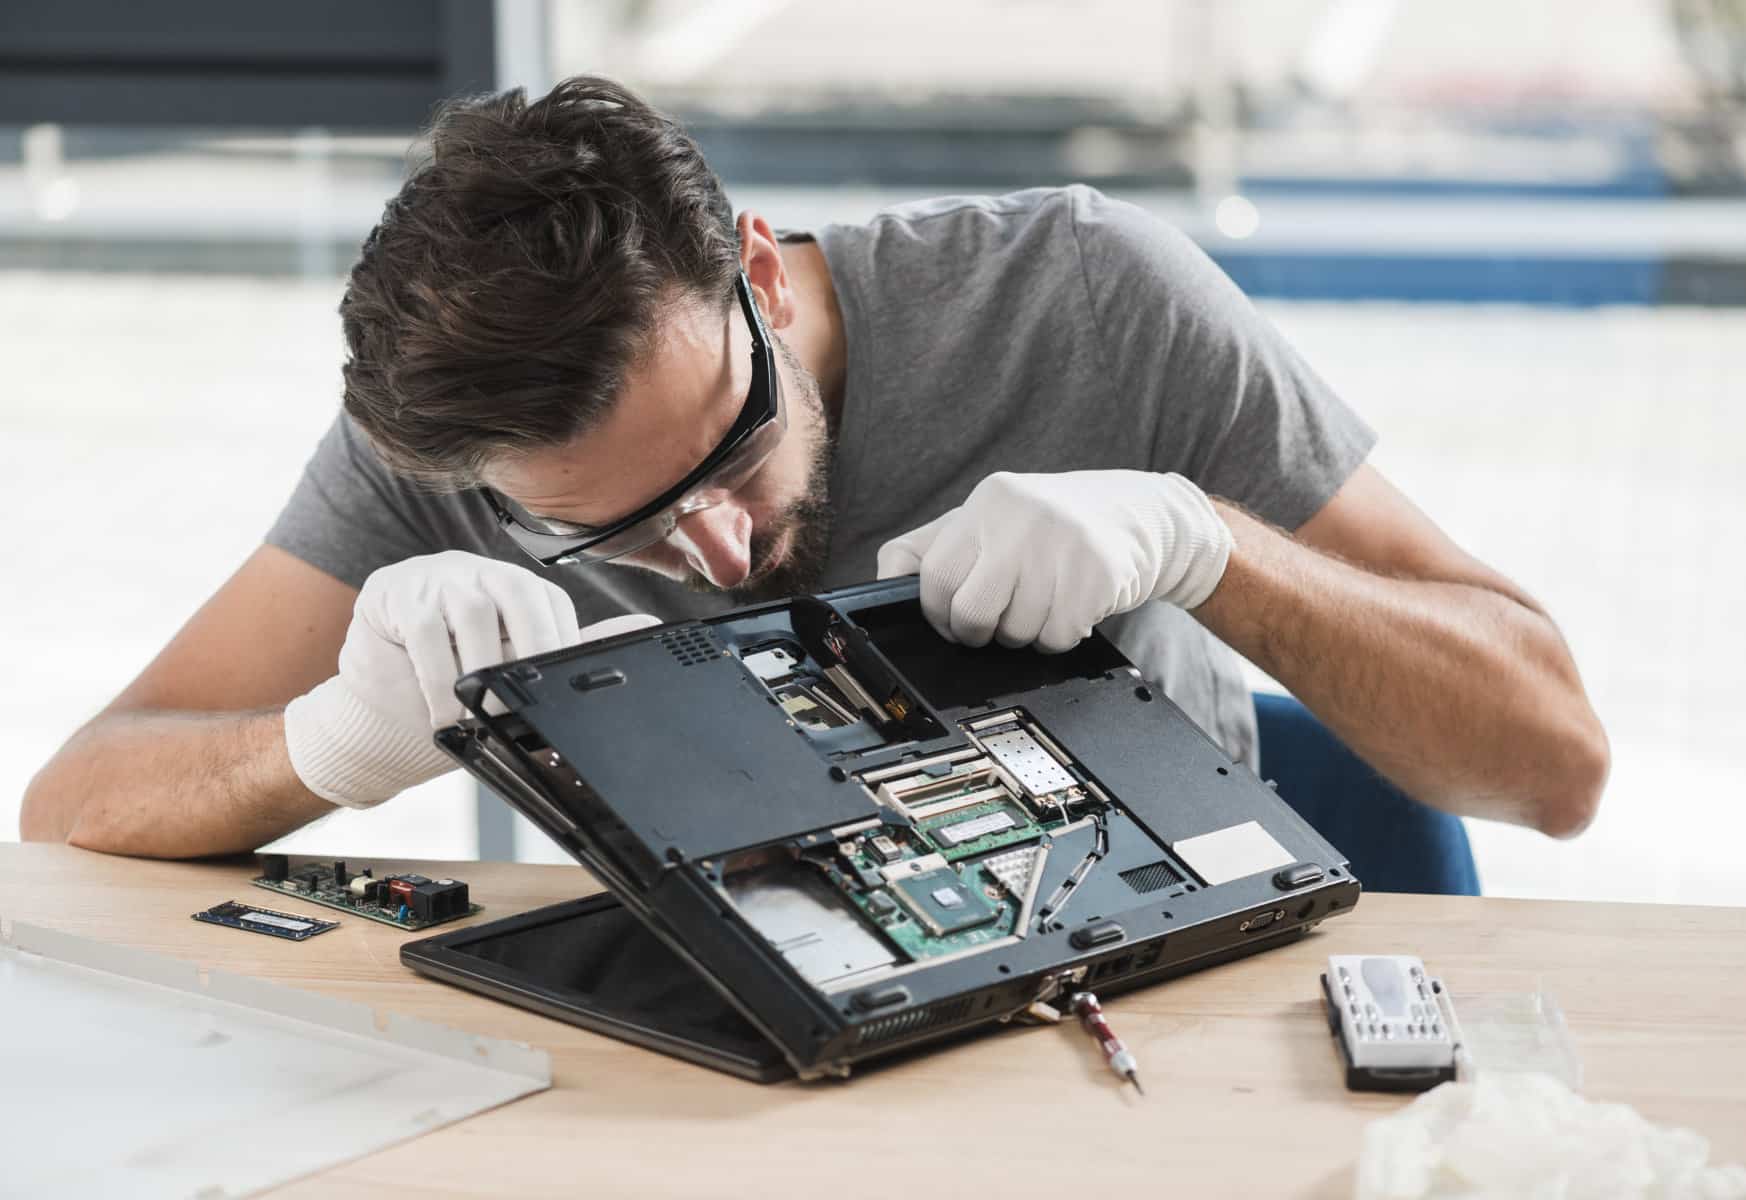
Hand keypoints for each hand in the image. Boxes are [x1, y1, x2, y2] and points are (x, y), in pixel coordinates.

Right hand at [284, 550, 658, 807]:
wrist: (378, 718)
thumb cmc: (451, 694)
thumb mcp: (513, 677)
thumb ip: (570, 649)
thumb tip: (646, 627)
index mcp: (516, 588)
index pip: (552, 605)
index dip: (556, 649)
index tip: (551, 698)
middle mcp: (480, 570)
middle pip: (519, 595)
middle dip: (528, 652)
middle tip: (516, 707)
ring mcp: (435, 575)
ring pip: (472, 611)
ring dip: (477, 671)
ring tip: (473, 716)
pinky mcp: (392, 589)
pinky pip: (422, 627)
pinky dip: (435, 675)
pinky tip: (439, 712)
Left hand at [875, 470, 1231, 652]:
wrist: (1141, 516)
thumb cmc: (1051, 527)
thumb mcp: (989, 520)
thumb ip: (931, 548)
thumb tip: (879, 586)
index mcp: (987, 502)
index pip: (934, 577)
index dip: (938, 613)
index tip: (952, 620)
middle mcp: (1022, 517)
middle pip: (970, 612)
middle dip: (978, 632)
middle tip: (997, 621)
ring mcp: (1063, 545)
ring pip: (1015, 631)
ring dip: (1023, 634)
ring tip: (1041, 603)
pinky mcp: (1098, 575)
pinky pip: (1055, 637)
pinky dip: (1058, 638)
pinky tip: (1069, 609)